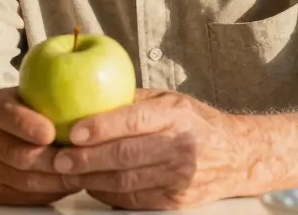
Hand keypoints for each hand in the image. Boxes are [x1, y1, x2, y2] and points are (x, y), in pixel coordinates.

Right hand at [0, 88, 78, 205]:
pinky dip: (53, 192)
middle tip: (79, 160)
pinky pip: (28, 197)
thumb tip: (90, 94)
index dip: (27, 125)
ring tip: (83, 174)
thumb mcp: (31, 94)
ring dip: (58, 180)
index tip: (50, 132)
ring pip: (26, 180)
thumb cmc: (23, 112)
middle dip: (52, 161)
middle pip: (18, 155)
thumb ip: (52, 95)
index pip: (7, 115)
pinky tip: (71, 183)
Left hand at [50, 89, 255, 209]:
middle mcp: (180, 147)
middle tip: (60, 158)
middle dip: (86, 159)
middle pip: (125, 156)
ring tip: (68, 172)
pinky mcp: (176, 201)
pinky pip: (133, 200)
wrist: (237, 156)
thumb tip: (87, 97)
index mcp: (176, 116)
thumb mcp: (169, 100)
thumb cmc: (196, 123)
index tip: (73, 131)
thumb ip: (132, 101)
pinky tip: (92, 184)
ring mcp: (179, 177)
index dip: (101, 127)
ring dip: (91, 179)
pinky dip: (107, 194)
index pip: (134, 120)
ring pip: (125, 183)